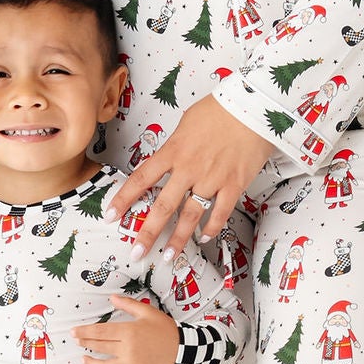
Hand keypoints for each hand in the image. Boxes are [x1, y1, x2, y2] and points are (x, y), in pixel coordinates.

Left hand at [75, 293, 180, 363]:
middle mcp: (128, 350)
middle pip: (99, 347)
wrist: (183, 350)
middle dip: (84, 343)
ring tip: (84, 359)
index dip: (84, 332)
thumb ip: (128, 304)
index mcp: (129, 332)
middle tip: (76, 341)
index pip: (100, 332)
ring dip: (90, 363)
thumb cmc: (166, 330)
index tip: (74, 332)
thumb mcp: (148, 312)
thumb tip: (111, 298)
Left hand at [110, 92, 276, 253]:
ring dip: (178, 239)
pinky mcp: (234, 185)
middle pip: (162, 207)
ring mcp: (211, 179)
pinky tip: (204, 238)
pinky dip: (211, 228)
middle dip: (147, 233)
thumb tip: (169, 158)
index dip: (123, 200)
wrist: (251, 107)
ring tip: (167, 256)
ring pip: (190, 216)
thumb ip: (176, 145)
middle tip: (136, 252)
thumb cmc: (219, 109)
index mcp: (172, 151)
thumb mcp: (186, 123)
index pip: (140, 179)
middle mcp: (188, 169)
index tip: (111, 216)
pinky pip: (220, 212)